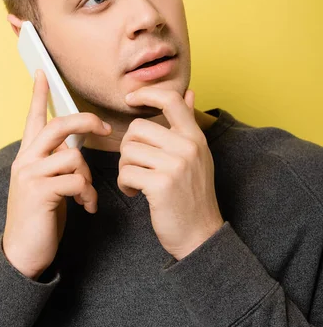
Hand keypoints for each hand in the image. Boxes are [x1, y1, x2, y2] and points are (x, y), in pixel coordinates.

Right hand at [2, 69, 111, 279]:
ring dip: (87, 177)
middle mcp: (25, 160)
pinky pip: (76, 180)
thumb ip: (58, 163)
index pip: (34, 118)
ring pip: (73, 156)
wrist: (25, 250)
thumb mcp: (48, 184)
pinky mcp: (38, 192)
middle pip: (58, 126)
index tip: (43, 72)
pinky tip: (84, 207)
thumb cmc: (41, 216)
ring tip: (85, 197)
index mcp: (28, 156)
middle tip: (105, 129)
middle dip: (85, 122)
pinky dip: (86, 194)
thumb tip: (77, 151)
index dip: (39, 94)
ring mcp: (30, 175)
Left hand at [118, 87, 223, 260]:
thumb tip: (189, 92)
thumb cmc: (193, 196)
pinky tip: (136, 193)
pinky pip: (126, 173)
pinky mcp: (161, 185)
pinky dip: (125, 184)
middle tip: (135, 164)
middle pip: (137, 128)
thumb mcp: (198, 156)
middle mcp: (187, 148)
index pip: (170, 100)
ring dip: (125, 169)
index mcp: (195, 138)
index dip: (146, 94)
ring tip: (137, 182)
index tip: (131, 99)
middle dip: (128, 147)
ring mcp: (175, 166)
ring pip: (128, 151)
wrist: (200, 234)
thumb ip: (189, 124)